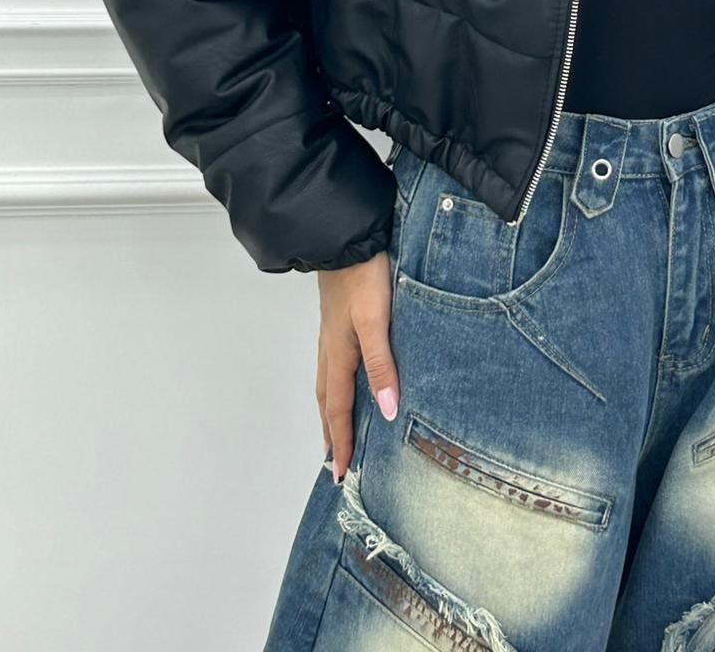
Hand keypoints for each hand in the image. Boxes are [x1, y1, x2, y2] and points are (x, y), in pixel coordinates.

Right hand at [315, 251, 400, 484]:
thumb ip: (382, 363)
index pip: (339, 410)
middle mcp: (330, 349)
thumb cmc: (364, 277)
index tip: (342, 475)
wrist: (345, 238)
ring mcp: (331, 333)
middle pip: (327, 401)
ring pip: (327, 383)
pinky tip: (346, 379)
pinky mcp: (337, 320)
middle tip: (334, 464)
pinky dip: (334, 385)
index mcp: (339, 354)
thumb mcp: (376, 321)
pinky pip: (332, 365)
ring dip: (330, 412)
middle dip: (331, 434)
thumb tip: (387, 410)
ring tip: (335, 431)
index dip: (341, 443)